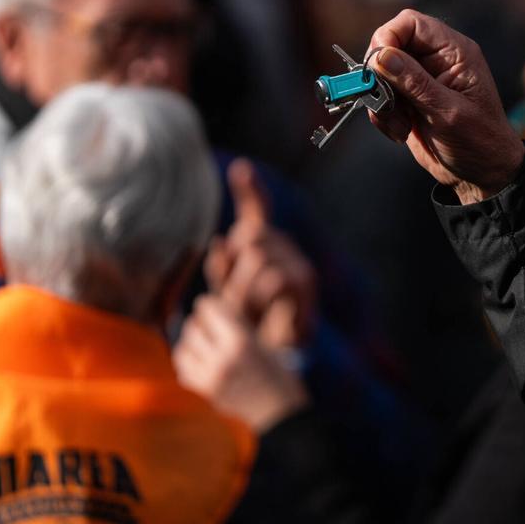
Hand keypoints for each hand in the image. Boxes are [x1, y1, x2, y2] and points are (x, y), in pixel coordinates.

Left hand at [174, 295, 308, 431]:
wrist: (280, 416)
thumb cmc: (280, 377)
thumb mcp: (266, 344)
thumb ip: (240, 326)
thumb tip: (216, 308)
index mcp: (241, 341)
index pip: (209, 309)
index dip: (211, 305)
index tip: (214, 306)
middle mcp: (221, 359)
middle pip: (193, 327)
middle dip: (200, 323)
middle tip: (209, 324)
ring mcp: (210, 378)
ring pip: (183, 349)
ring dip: (191, 343)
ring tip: (204, 343)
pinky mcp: (204, 394)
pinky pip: (183, 370)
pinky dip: (189, 363)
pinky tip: (202, 362)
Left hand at [205, 159, 316, 347]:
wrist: (274, 354)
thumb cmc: (247, 323)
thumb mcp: (226, 295)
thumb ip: (221, 270)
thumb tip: (218, 243)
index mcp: (262, 247)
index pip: (257, 211)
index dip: (250, 189)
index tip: (241, 168)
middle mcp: (283, 248)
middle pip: (250, 234)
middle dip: (233, 268)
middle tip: (230, 301)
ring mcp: (297, 262)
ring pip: (259, 257)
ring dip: (243, 289)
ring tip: (243, 314)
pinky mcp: (305, 282)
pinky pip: (274, 278)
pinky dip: (260, 298)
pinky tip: (259, 314)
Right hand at [368, 9, 524, 203]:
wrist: (481, 175)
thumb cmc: (479, 141)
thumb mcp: (448, 112)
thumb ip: (415, 83)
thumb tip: (381, 55)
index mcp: (454, 52)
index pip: (411, 23)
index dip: (389, 36)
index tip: (377, 63)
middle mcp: (435, 61)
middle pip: (389, 46)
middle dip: (380, 75)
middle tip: (385, 100)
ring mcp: (419, 82)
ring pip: (380, 75)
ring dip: (382, 101)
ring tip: (402, 124)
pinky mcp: (407, 102)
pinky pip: (380, 98)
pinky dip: (383, 116)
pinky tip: (402, 132)